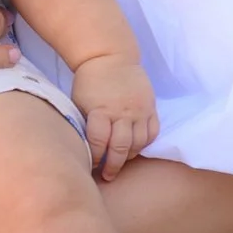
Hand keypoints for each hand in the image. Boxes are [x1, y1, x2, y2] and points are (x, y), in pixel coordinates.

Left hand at [70, 53, 158, 181]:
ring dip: (129, 156)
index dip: (95, 157)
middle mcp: (122, 112)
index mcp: (100, 110)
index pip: (99, 142)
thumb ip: (84, 124)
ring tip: (121, 162)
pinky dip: (144, 143)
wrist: (111, 56)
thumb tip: (82, 150)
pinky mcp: (150, 106)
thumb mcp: (79, 102)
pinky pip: (152, 132)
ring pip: (139, 142)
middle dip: (113, 165)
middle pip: (121, 147)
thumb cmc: (90, 82)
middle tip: (107, 176)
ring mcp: (139, 110)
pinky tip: (135, 148)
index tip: (91, 165)